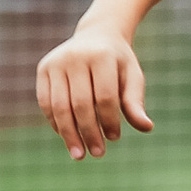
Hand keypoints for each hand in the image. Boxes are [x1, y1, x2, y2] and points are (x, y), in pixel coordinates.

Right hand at [36, 22, 152, 158]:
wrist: (96, 35)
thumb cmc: (119, 63)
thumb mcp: (133, 77)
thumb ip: (136, 102)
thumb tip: (147, 127)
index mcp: (102, 56)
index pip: (105, 96)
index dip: (110, 120)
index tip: (115, 138)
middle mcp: (75, 57)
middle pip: (81, 104)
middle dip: (89, 132)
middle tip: (98, 153)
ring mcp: (56, 62)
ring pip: (60, 106)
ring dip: (69, 134)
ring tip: (79, 154)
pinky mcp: (43, 69)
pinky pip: (46, 102)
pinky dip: (56, 122)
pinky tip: (67, 137)